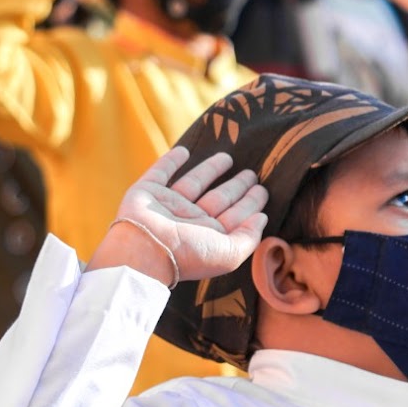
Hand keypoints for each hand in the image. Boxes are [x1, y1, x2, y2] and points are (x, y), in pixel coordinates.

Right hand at [108, 148, 268, 281]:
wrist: (145, 250)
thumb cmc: (189, 255)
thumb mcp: (229, 253)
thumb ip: (248, 237)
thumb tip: (262, 218)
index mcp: (209, 235)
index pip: (235, 215)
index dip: (250, 203)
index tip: (263, 190)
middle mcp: (191, 220)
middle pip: (219, 198)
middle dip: (236, 186)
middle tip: (252, 174)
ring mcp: (169, 205)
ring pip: (194, 182)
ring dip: (210, 169)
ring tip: (228, 157)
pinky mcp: (148, 191)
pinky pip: (161, 172)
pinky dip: (171, 161)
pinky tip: (184, 151)